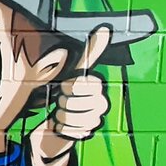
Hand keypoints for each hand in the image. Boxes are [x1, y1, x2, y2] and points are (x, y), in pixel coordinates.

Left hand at [48, 26, 110, 141]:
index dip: (68, 86)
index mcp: (98, 88)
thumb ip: (90, 52)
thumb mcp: (76, 72)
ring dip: (60, 115)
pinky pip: (67, 130)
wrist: (62, 123)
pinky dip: (60, 128)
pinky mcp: (87, 136)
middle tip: (63, 102)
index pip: (78, 84)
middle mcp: (102, 104)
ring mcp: (95, 121)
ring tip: (63, 113)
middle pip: (71, 102)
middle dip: (61, 102)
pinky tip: (64, 126)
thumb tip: (105, 29)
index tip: (67, 86)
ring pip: (68, 117)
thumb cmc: (69, 95)